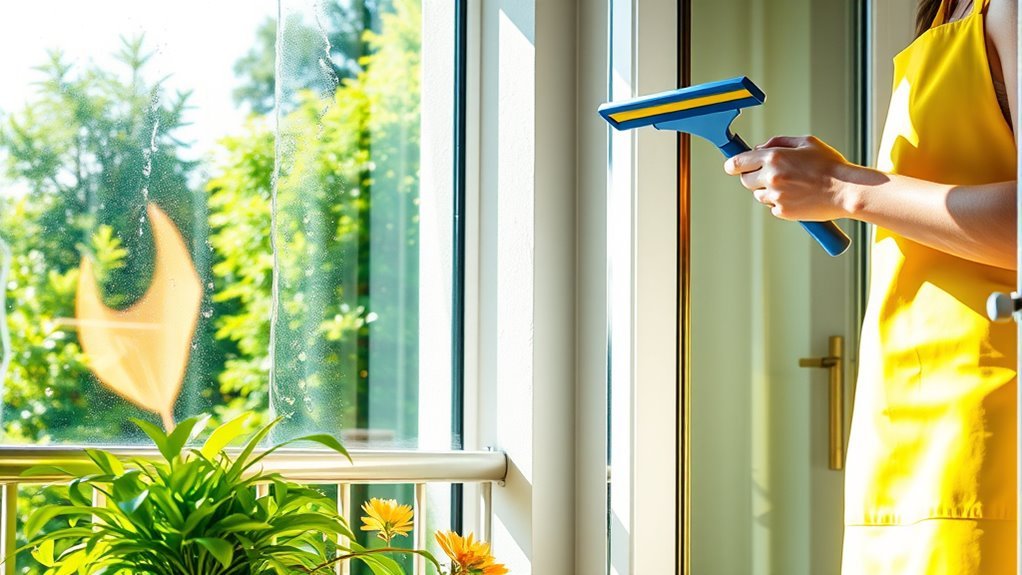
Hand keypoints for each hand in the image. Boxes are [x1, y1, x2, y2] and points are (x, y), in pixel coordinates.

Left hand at [722, 135, 856, 220]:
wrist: (846, 191)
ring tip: (790, 185)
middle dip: (752, 176)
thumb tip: (759, 148)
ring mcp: (775, 196)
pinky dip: (779, 202)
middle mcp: (771, 178)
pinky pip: (771, 206)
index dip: (732, 164)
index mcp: (774, 158)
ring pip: (757, 194)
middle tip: (768, 174)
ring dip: (766, 190)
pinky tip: (797, 196)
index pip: (738, 162)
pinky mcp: (782, 212)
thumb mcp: (806, 142)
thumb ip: (778, 142)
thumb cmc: (829, 165)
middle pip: (744, 180)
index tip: (731, 166)